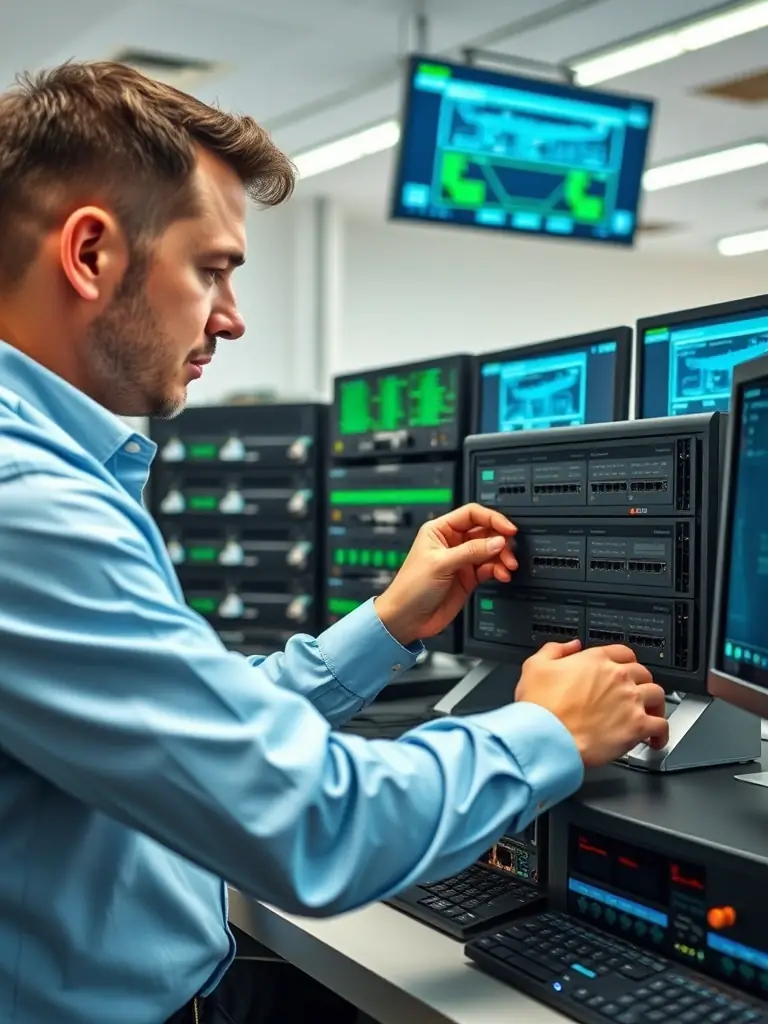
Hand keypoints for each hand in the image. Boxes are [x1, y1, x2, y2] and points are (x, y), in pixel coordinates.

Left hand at [374, 503, 517, 645]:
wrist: (407, 618)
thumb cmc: (411, 587)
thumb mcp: (441, 563)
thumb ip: (471, 551)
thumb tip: (497, 541)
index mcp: (440, 530)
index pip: (472, 514)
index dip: (492, 518)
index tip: (507, 529)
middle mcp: (452, 542)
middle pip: (485, 531)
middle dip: (500, 540)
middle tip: (509, 551)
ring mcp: (462, 560)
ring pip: (490, 550)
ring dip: (502, 556)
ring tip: (508, 566)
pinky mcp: (469, 577)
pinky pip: (490, 568)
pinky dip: (499, 570)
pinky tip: (502, 574)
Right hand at [515, 640, 668, 766]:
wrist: (548, 737)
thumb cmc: (541, 706)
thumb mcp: (535, 666)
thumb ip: (555, 650)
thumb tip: (571, 645)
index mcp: (595, 660)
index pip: (623, 652)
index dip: (626, 662)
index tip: (625, 670)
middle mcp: (618, 677)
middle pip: (643, 673)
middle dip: (640, 683)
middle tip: (634, 694)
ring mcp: (630, 701)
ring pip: (657, 695)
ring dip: (654, 704)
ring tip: (649, 714)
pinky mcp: (637, 726)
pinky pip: (661, 725)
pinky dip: (661, 733)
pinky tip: (655, 739)